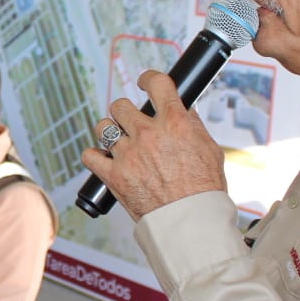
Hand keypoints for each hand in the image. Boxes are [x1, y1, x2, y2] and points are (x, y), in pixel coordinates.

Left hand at [82, 70, 227, 219]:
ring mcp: (128, 154)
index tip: (144, 82)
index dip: (148, 79)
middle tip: (131, 122)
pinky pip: (89, 155)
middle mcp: (148, 134)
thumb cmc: (204, 190)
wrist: (190, 222)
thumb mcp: (210, 150)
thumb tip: (183, 109)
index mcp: (174, 123)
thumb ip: (193, 126)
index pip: (157, 83)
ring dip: (108, 131)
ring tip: (116, 141)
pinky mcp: (113, 175)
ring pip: (102, 127)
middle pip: (121, 105)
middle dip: (125, 112)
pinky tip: (102, 158)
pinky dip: (93, 156)